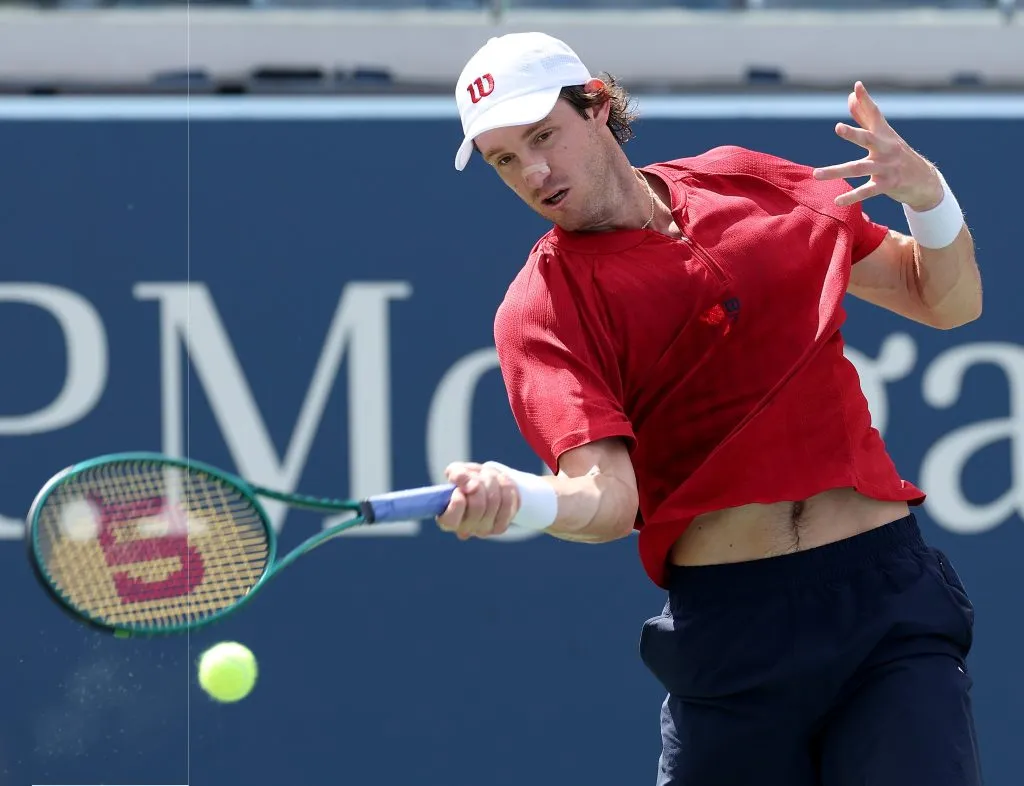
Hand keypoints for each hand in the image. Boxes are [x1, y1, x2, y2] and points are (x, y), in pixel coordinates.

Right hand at [435, 462, 519, 540]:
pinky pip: (509, 502)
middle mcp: (465, 529)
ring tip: (487, 475)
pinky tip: (500, 481)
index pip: (451, 519)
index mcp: (447, 519)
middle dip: (479, 484)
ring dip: (492, 481)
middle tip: (476, 477)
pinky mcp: (500, 526)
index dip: (457, 502)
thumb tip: (468, 485)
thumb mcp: (457, 472)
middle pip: (477, 506)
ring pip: (494, 501)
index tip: (458, 490)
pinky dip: (505, 486)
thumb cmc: (466, 480)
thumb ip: (457, 476)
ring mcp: (484, 530)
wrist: (485, 484)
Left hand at [812, 81, 942, 211]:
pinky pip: (866, 191)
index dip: (866, 100)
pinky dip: (852, 196)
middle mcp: (885, 148)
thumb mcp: (884, 135)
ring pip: (858, 168)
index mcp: (883, 134)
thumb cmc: (897, 154)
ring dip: (836, 171)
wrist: (924, 180)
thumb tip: (850, 96)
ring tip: (816, 174)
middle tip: (838, 127)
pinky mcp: (887, 184)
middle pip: (868, 139)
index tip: (857, 86)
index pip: (874, 114)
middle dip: (853, 134)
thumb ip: (864, 116)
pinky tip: (837, 201)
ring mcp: (886, 166)